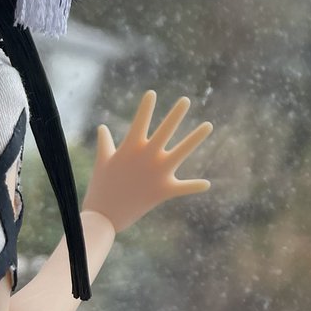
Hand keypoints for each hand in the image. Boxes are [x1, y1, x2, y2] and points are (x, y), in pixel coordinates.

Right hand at [81, 90, 212, 233]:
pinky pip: (183, 187)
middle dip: (176, 115)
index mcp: (130, 148)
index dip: (145, 107)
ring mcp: (157, 173)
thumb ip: (105, 144)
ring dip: (195, 138)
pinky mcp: (163, 190)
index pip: (139, 122)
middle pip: (165, 131)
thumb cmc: (101, 187)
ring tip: (209, 125)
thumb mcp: (102, 162)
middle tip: (186, 100)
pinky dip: (194, 186)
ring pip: (181, 152)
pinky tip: (207, 184)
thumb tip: (102, 128)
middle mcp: (146, 157)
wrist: (103, 218)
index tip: (152, 93)